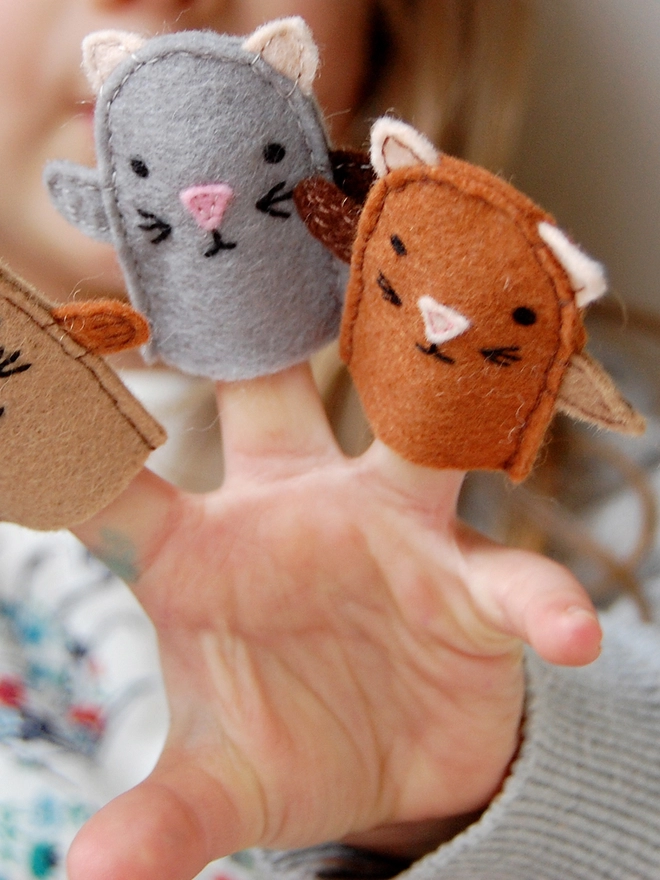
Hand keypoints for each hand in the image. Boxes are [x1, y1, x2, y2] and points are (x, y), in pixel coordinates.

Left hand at [68, 364, 600, 879]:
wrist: (392, 768)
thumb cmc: (285, 749)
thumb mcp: (218, 787)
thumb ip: (160, 821)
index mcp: (205, 552)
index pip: (124, 485)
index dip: (78, 438)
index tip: (37, 373)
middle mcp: (295, 509)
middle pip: (270, 393)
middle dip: (262, 328)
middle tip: (249, 227)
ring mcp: (389, 530)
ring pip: (415, 436)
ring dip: (437, 390)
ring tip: (460, 326)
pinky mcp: (472, 584)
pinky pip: (512, 582)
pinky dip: (541, 604)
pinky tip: (568, 631)